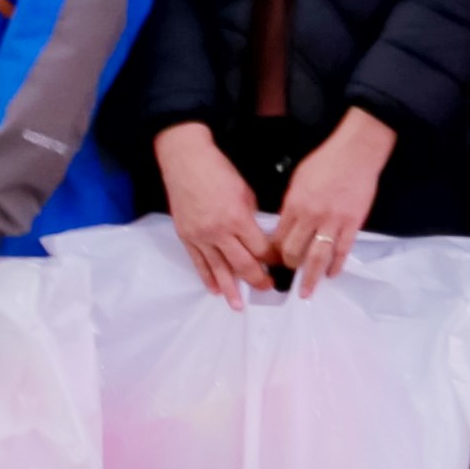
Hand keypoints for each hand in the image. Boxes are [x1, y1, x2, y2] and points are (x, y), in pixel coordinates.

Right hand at [154, 123, 272, 307]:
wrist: (186, 162)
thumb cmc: (219, 172)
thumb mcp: (245, 193)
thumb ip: (252, 218)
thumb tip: (259, 238)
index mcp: (238, 219)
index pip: (261, 249)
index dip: (274, 260)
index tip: (283, 265)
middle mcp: (219, 232)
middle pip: (242, 264)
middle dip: (257, 278)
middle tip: (268, 288)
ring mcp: (200, 237)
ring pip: (218, 270)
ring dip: (231, 289)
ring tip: (239, 305)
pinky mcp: (186, 237)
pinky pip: (198, 263)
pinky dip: (207, 277)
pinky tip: (215, 289)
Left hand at [274, 108, 393, 295]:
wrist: (356, 153)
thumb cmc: (326, 161)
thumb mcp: (298, 180)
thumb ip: (291, 204)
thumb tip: (286, 225)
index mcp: (295, 204)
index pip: (279, 238)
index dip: (274, 254)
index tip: (273, 263)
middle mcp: (312, 216)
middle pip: (295, 251)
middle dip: (289, 267)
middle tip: (288, 275)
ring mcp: (334, 222)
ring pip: (318, 257)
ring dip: (310, 277)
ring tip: (306, 292)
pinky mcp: (353, 223)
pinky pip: (342, 250)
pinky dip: (336, 265)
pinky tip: (332, 274)